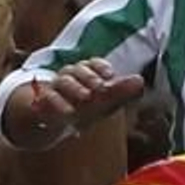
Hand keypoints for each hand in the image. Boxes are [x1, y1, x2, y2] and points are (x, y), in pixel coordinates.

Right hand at [30, 59, 146, 131]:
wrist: (59, 121)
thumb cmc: (86, 106)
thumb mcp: (105, 102)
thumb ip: (122, 92)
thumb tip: (140, 81)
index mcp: (86, 73)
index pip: (92, 63)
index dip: (100, 67)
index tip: (110, 75)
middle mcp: (70, 76)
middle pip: (78, 69)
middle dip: (90, 77)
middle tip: (101, 88)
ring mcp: (56, 87)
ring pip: (63, 80)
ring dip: (75, 88)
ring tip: (87, 98)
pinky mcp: (44, 99)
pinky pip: (48, 97)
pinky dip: (58, 103)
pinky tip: (68, 112)